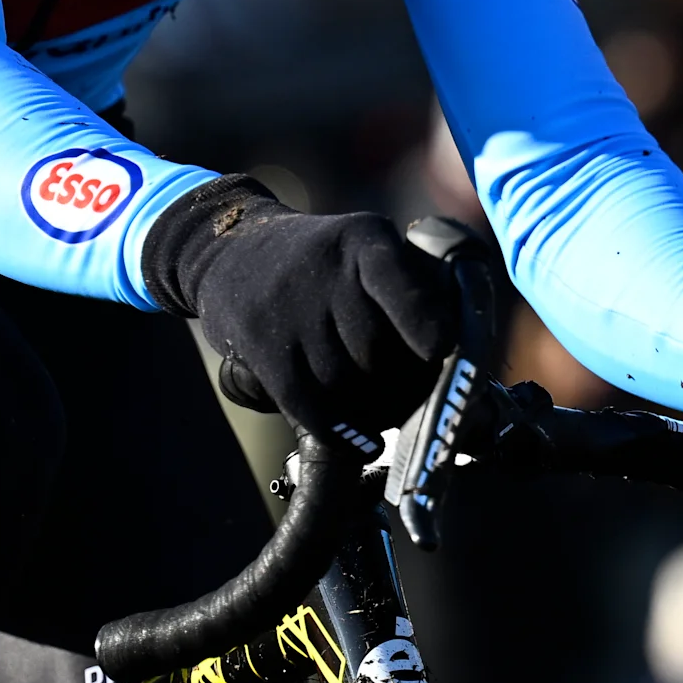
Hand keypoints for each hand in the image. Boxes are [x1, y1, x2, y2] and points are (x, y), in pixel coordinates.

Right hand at [143, 178, 459, 440]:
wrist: (232, 250)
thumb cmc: (321, 264)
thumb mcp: (364, 248)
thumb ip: (408, 288)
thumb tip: (451, 360)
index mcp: (364, 239)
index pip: (398, 282)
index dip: (423, 321)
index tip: (444, 350)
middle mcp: (325, 269)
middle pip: (378, 350)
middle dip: (405, 385)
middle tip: (416, 401)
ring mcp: (288, 309)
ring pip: (348, 385)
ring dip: (374, 411)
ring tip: (385, 413)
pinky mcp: (262, 346)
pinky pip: (310, 404)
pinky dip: (342, 431)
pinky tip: (366, 442)